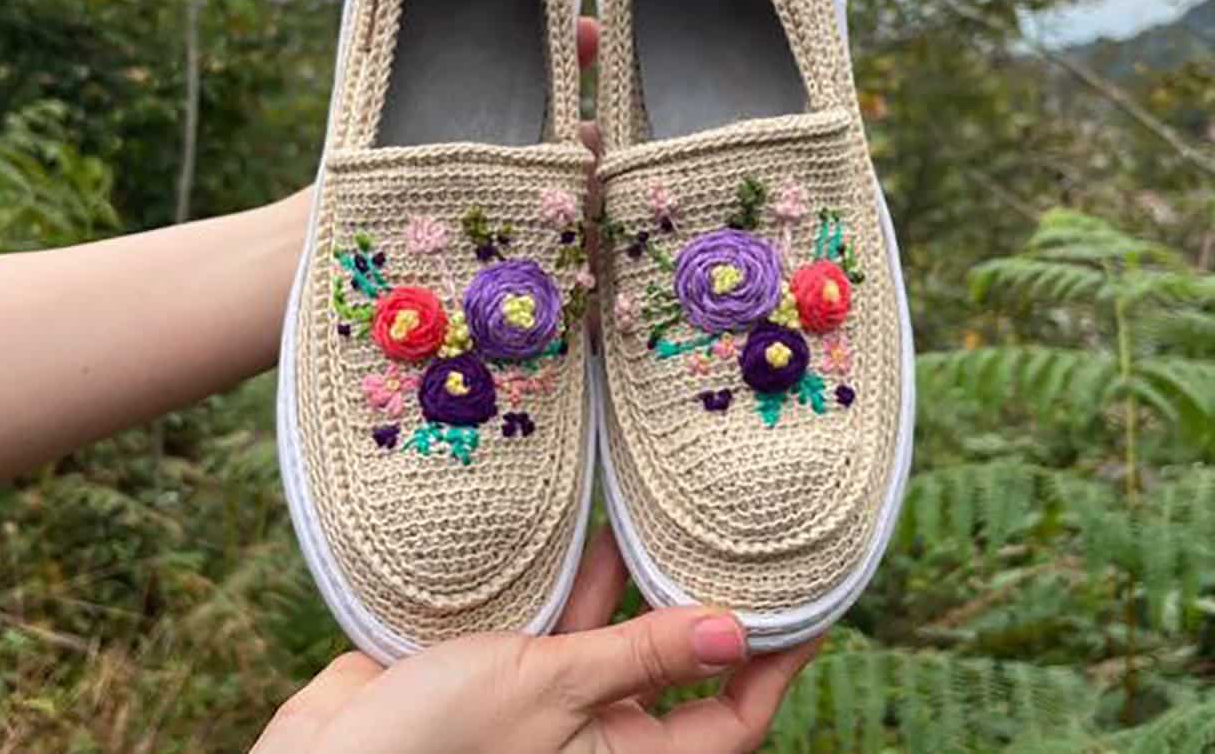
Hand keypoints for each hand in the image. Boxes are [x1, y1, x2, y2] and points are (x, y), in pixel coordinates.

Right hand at [252, 527, 823, 753]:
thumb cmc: (437, 748)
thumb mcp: (555, 692)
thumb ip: (641, 654)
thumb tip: (740, 630)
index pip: (731, 717)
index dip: (774, 664)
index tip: (809, 604)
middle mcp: (595, 737)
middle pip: (675, 670)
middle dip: (702, 607)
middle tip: (740, 540)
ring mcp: (546, 704)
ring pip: (611, 636)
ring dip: (631, 581)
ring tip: (665, 516)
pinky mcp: (498, 671)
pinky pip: (552, 620)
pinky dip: (568, 579)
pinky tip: (582, 526)